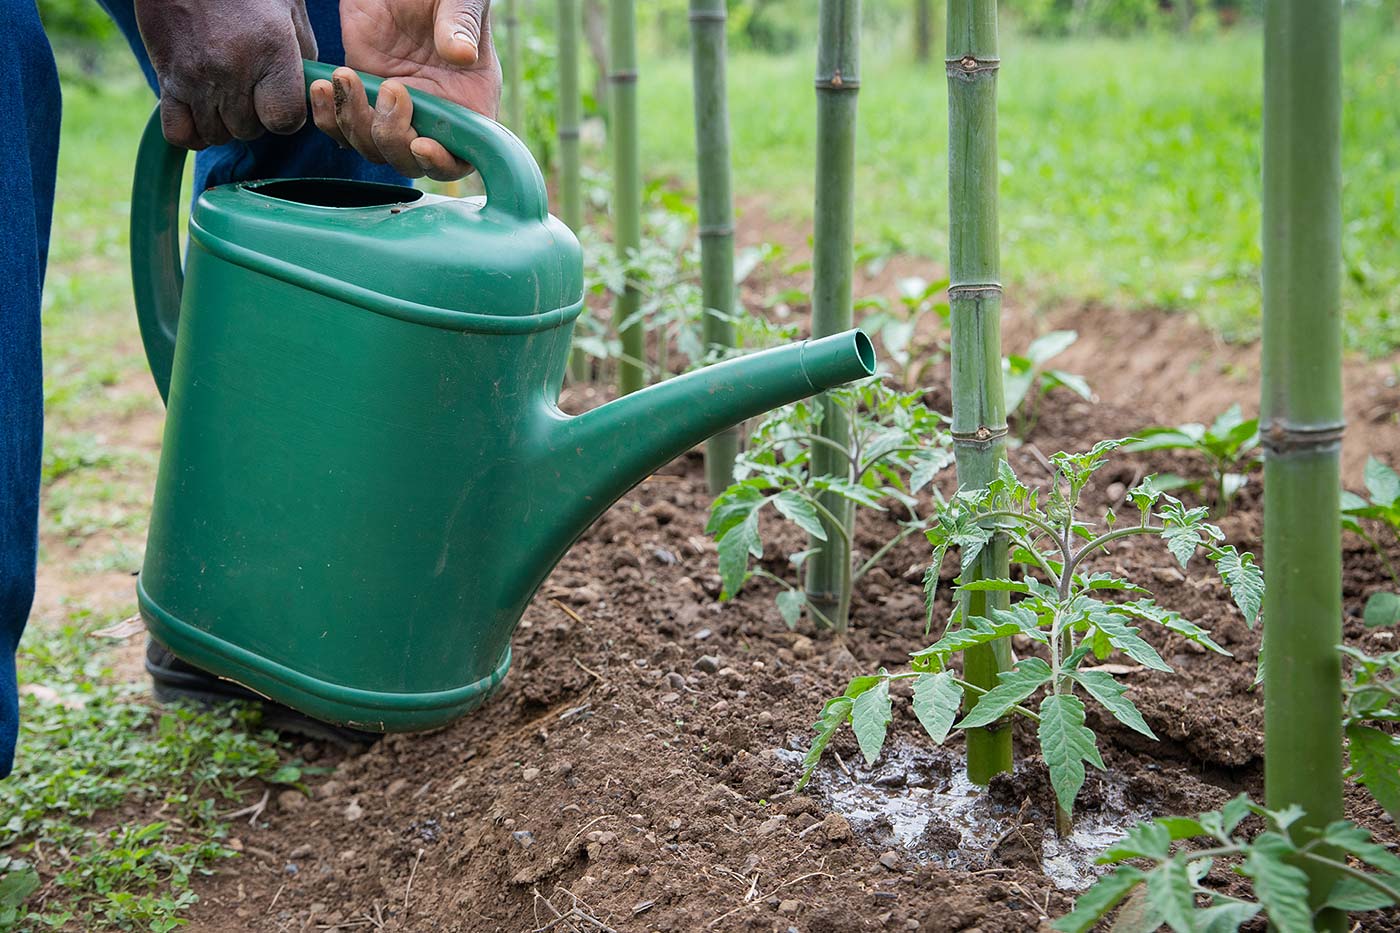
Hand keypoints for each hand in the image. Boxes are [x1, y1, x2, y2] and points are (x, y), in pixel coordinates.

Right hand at [134, 0, 317, 148]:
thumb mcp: (289, 10)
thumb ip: (302, 55)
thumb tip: (305, 91)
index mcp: (271, 52)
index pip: (286, 121)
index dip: (287, 115)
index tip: (280, 97)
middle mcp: (233, 70)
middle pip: (250, 131)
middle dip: (255, 117)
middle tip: (250, 88)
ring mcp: (196, 77)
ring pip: (217, 135)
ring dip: (225, 123)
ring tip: (226, 93)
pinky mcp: (166, 78)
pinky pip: (180, 133)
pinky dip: (192, 132)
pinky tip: (200, 111)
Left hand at [309, 1, 501, 180]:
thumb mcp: (460, 1)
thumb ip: (463, 25)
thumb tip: (462, 54)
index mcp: (468, 103)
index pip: (461, 158)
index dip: (441, 163)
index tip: (421, 144)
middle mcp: (433, 116)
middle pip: (410, 162)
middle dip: (392, 136)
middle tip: (389, 87)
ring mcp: (395, 111)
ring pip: (371, 148)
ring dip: (354, 123)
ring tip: (346, 77)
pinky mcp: (362, 98)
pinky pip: (341, 127)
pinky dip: (328, 117)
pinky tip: (325, 86)